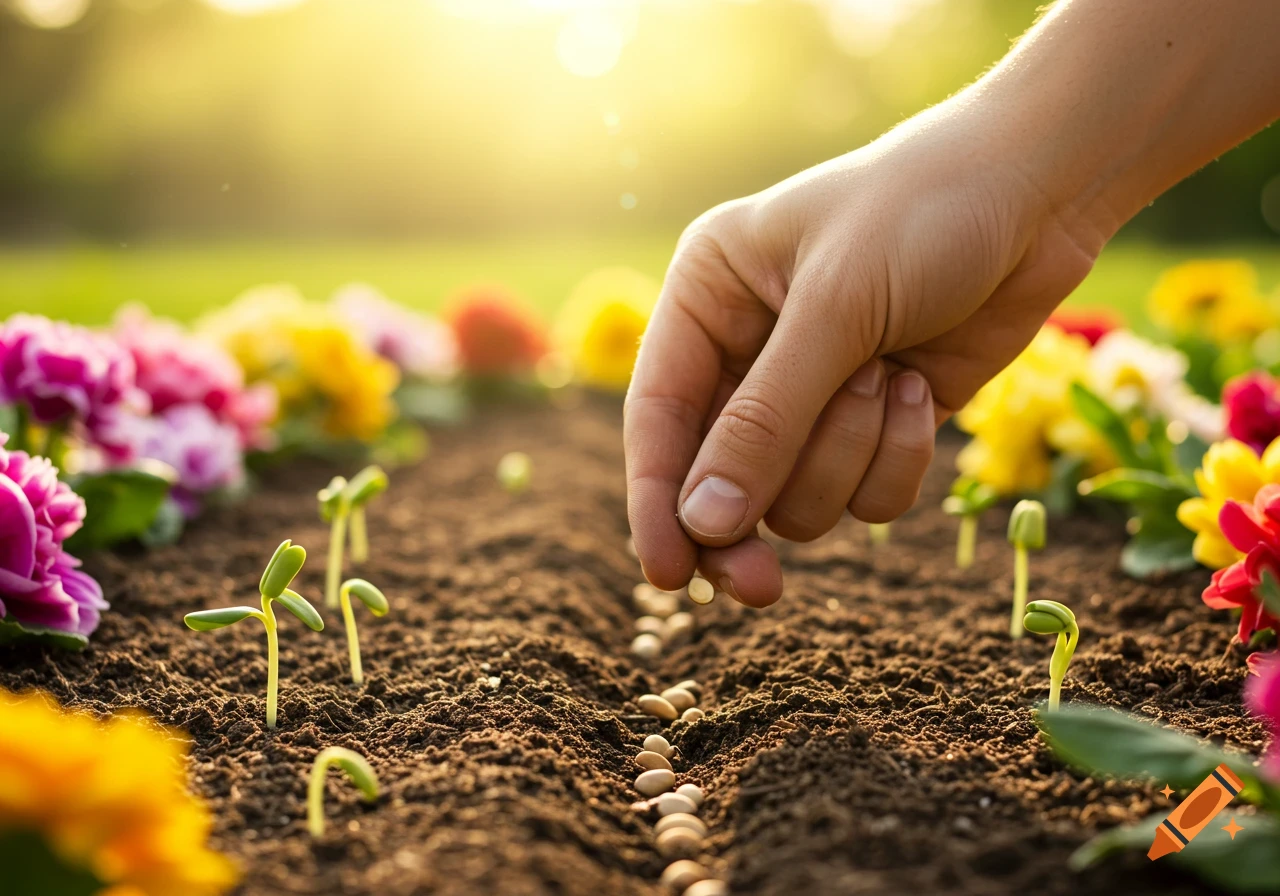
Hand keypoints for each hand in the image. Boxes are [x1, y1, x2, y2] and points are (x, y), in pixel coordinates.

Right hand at [624, 105, 1103, 606]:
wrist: (1044, 187)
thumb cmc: (925, 212)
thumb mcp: (837, 307)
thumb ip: (766, 419)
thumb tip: (703, 524)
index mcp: (708, 299)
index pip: (659, 415)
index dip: (658, 499)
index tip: (669, 574)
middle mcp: (749, 352)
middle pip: (720, 477)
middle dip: (753, 516)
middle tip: (762, 586)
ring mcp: (816, 394)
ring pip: (797, 496)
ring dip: (848, 456)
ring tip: (891, 380)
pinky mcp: (878, 424)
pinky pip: (867, 496)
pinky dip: (898, 458)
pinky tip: (923, 389)